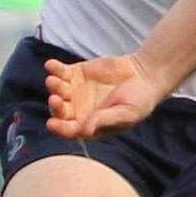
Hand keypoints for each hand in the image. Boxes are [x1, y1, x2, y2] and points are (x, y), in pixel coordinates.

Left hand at [44, 53, 162, 136]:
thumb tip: (85, 131)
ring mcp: (74, 91)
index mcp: (88, 125)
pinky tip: (50, 65)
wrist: (145, 75)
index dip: (60, 128)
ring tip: (53, 80)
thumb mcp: (126, 114)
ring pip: (58, 90)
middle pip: (60, 111)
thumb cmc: (139, 100)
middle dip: (56, 107)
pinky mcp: (75, 73)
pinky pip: (60, 72)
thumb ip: (105, 120)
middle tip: (55, 100)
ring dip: (54, 86)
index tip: (52, 123)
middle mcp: (77, 110)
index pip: (69, 130)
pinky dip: (54, 68)